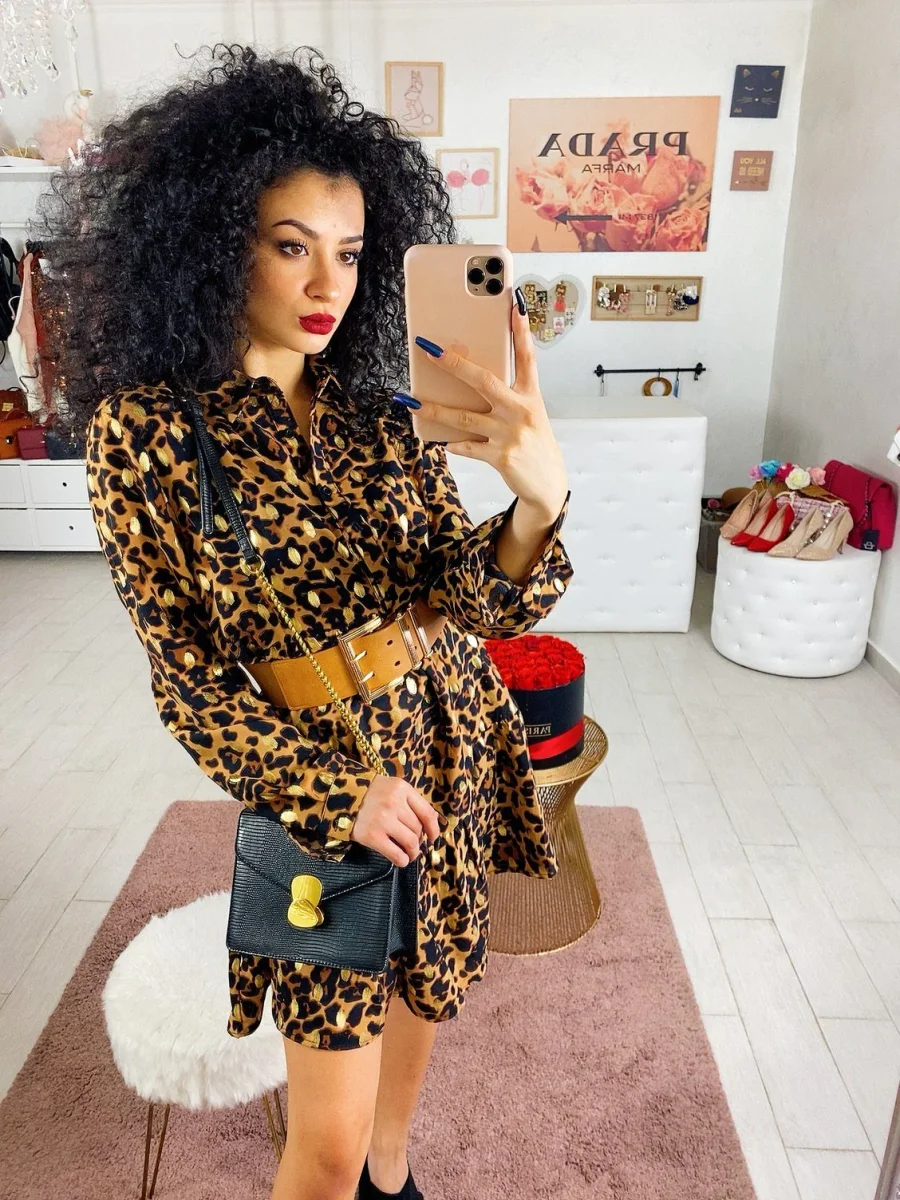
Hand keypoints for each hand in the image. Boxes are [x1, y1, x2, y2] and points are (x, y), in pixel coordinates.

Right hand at [351, 775, 441, 866]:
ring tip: (409, 854)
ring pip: (411, 842)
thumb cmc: (370, 794)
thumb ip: (409, 801)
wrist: (340, 797)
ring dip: (413, 852)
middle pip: (418, 829)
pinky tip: (400, 860)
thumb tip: (430, 825)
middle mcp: (394, 803)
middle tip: (414, 845)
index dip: (434, 829)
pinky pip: (397, 854)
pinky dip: (402, 860)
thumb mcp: (392, 788)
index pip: (427, 813)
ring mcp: (383, 820)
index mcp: (402, 789)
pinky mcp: (372, 836)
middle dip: (419, 840)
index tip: (433, 837)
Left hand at [412, 290, 567, 516]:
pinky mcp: (500, 456)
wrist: (548, 482)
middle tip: (430, 350)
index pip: (527, 358)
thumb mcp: (529, 415)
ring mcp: (510, 434)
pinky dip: (453, 444)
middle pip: (484, 381)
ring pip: (464, 417)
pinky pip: (467, 447)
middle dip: (454, 364)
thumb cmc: (534, 443)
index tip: (513, 306)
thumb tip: (472, 381)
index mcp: (530, 397)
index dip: (521, 332)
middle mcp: (521, 411)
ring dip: (435, 409)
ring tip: (412, 402)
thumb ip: (507, 397)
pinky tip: (440, 441)